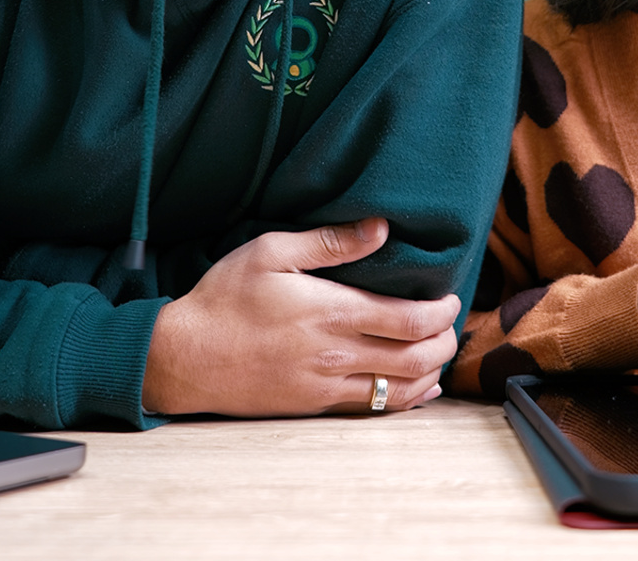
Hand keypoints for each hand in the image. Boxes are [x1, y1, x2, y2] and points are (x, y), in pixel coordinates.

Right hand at [140, 219, 460, 416]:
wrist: (185, 357)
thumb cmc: (225, 299)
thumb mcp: (271, 253)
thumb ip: (330, 242)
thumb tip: (381, 228)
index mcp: (332, 313)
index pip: (411, 320)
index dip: (442, 312)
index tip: (450, 297)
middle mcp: (337, 355)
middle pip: (417, 357)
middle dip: (445, 341)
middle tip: (451, 324)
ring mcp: (327, 385)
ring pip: (401, 389)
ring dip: (431, 371)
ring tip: (439, 351)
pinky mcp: (315, 405)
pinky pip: (373, 409)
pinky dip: (406, 400)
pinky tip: (417, 389)